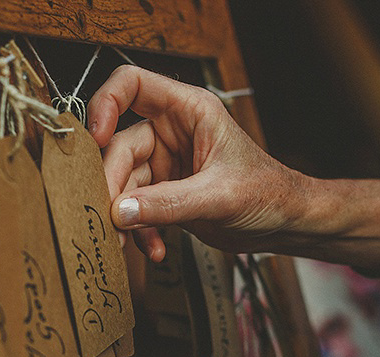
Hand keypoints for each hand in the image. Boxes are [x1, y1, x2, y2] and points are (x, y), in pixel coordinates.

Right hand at [88, 65, 305, 261]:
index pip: (132, 84)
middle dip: (112, 185)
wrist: (285, 224)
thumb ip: (169, 203)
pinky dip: (140, 231)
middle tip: (109, 218)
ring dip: (123, 217)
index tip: (94, 137)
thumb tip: (121, 211)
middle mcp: (172, 132)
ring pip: (123, 182)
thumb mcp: (220, 197)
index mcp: (189, 110)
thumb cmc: (269, 193)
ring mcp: (166, 163)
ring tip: (127, 244)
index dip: (105, 104)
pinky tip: (155, 248)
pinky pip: (136, 208)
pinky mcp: (164, 194)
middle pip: (119, 146)